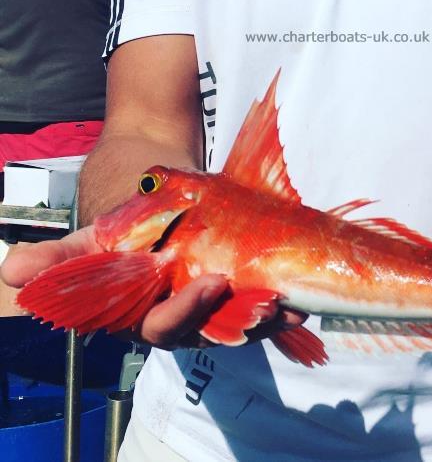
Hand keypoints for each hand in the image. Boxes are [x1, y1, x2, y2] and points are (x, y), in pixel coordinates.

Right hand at [0, 227, 304, 349]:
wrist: (158, 204)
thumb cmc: (125, 229)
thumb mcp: (95, 239)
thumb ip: (60, 259)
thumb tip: (11, 271)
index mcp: (145, 314)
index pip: (163, 326)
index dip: (185, 312)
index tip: (210, 283)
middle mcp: (183, 319)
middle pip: (212, 331)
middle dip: (237, 319)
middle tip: (262, 299)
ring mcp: (215, 312)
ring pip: (243, 326)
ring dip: (268, 318)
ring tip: (289, 302)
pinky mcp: (241, 300)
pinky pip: (263, 311)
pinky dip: (281, 307)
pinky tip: (299, 298)